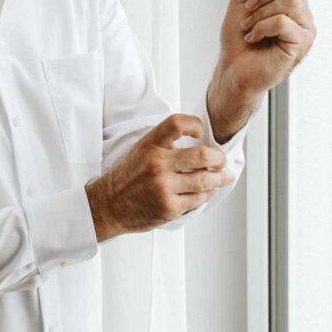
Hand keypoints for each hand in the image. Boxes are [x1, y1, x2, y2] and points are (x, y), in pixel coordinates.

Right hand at [84, 114, 235, 241]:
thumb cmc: (125, 178)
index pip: (177, 124)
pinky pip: (198, 199)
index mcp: (149, 146)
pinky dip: (207, 194)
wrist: (107, 206)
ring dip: (220, 178)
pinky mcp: (169, 207)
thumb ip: (164, 145)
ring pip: (205, 180)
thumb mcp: (139, 151)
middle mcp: (157, 164)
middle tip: (222, 160)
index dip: (195, 125)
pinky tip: (208, 191)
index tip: (200, 132)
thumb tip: (196, 141)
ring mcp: (164, 187)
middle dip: (219, 158)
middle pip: (202, 155)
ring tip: (224, 176)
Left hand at [218, 0, 315, 98]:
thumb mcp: (241, 2)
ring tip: (249, 27)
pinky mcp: (301, 45)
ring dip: (261, 13)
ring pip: (291, 1)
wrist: (232, 68)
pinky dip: (262, 27)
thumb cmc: (238, 40)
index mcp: (291, 2)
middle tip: (247, 13)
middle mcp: (302, 14)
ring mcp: (305, 29)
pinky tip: (253, 38)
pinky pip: (284, 22)